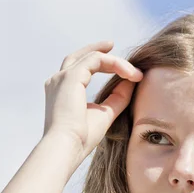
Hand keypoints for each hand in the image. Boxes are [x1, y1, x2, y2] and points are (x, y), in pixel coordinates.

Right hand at [43, 40, 142, 157]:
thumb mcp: (104, 114)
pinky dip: (115, 64)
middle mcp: (58, 81)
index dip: (100, 65)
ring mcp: (62, 77)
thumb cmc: (81, 138)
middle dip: (97, 49)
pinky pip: (97, 60)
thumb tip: (131, 83)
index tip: (122, 69)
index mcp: (61, 92)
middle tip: (112, 44)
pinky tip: (130, 74)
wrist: (66, 147)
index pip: (79, 70)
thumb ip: (117, 98)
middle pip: (79, 56)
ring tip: (135, 72)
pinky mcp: (71, 76)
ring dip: (117, 62)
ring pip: (93, 57)